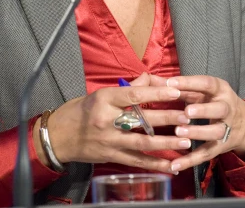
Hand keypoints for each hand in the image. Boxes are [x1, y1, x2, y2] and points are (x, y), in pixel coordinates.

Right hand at [39, 73, 190, 173]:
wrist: (57, 137)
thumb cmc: (79, 111)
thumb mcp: (99, 94)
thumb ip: (126, 89)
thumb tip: (150, 79)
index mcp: (104, 99)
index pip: (134, 95)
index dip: (156, 93)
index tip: (176, 90)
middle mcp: (107, 120)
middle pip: (142, 118)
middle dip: (167, 118)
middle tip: (187, 117)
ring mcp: (109, 141)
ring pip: (143, 142)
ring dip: (166, 143)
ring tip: (186, 141)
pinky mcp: (111, 157)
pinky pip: (136, 161)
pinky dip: (155, 164)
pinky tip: (171, 165)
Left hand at [163, 75, 244, 172]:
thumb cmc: (214, 101)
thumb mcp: (203, 91)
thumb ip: (182, 87)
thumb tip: (154, 80)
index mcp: (221, 90)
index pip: (207, 83)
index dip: (189, 82)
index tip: (171, 83)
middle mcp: (227, 108)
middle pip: (219, 109)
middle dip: (203, 110)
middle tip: (186, 112)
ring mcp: (226, 129)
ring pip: (215, 132)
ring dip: (197, 133)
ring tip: (178, 132)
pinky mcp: (220, 147)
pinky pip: (206, 154)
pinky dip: (190, 160)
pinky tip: (175, 164)